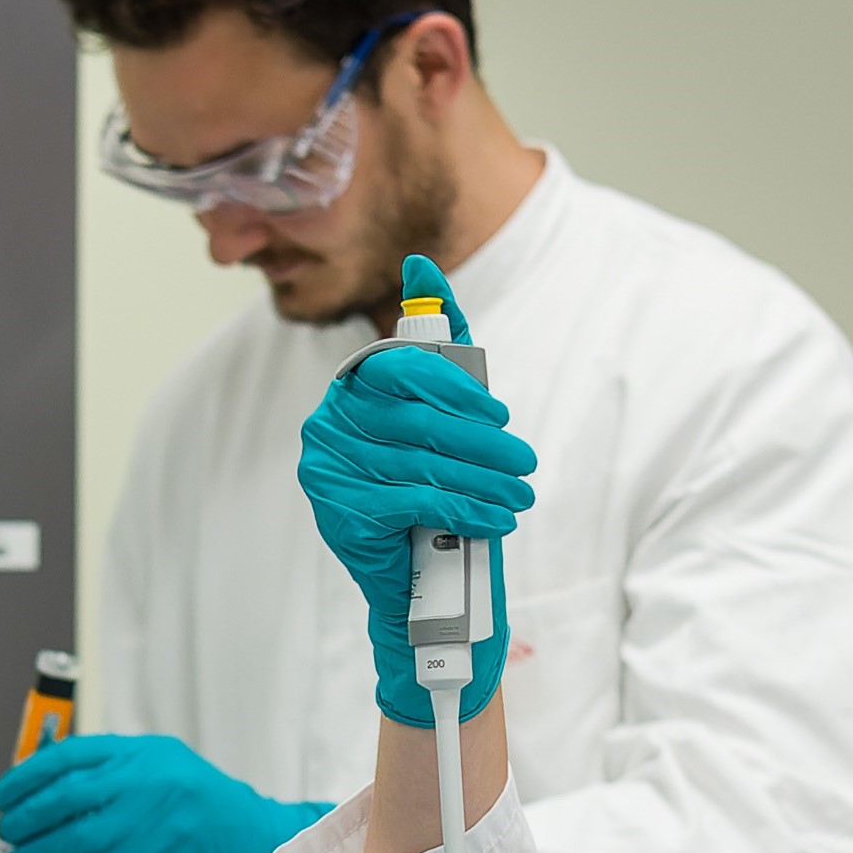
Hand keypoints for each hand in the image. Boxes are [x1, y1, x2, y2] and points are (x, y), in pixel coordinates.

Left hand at [0, 733, 327, 852]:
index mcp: (146, 754)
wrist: (258, 850)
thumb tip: (43, 785)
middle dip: (25, 815)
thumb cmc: (205, 810)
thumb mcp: (163, 769)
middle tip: (7, 827)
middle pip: (64, 797)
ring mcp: (151, 827)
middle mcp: (147, 785)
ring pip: (73, 840)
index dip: (26, 774)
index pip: (69, 755)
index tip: (4, 792)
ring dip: (37, 852)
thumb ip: (111, 771)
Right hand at [298, 345, 531, 725]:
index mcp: (349, 390)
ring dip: (484, 483)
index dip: (458, 389)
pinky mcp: (339, 512)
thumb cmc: (430, 492)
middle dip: (484, 445)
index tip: (499, 415)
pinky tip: (495, 520)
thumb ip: (437, 347)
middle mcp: (328, 424)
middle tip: (524, 464)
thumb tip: (422, 268)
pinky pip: (416, 501)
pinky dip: (465, 511)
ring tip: (519, 497)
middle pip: (419, 421)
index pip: (403, 367)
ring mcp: (328, 469)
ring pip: (423, 464)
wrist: (415, 584)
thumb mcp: (440, 417)